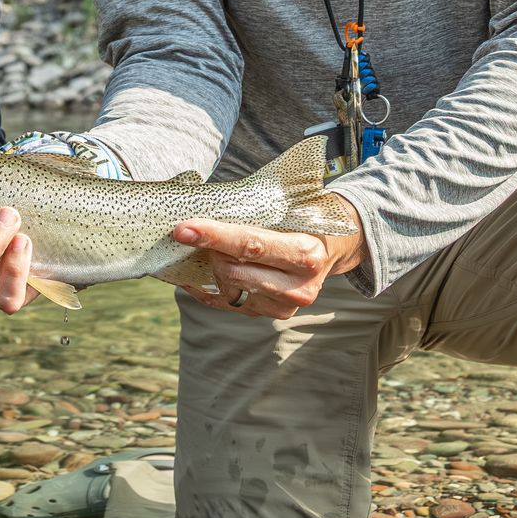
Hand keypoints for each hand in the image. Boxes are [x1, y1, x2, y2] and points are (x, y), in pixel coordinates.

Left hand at [174, 201, 364, 320]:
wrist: (333, 247)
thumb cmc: (307, 218)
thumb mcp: (295, 205)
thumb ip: (260, 208)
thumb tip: (209, 201)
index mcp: (306, 254)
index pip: (252, 245)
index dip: (215, 236)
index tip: (183, 229)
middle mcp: (298, 287)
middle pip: (235, 270)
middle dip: (209, 250)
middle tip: (193, 231)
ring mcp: (284, 307)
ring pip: (228, 287)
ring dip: (210, 266)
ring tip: (206, 248)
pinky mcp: (271, 315)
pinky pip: (225, 303)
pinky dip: (205, 287)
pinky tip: (192, 273)